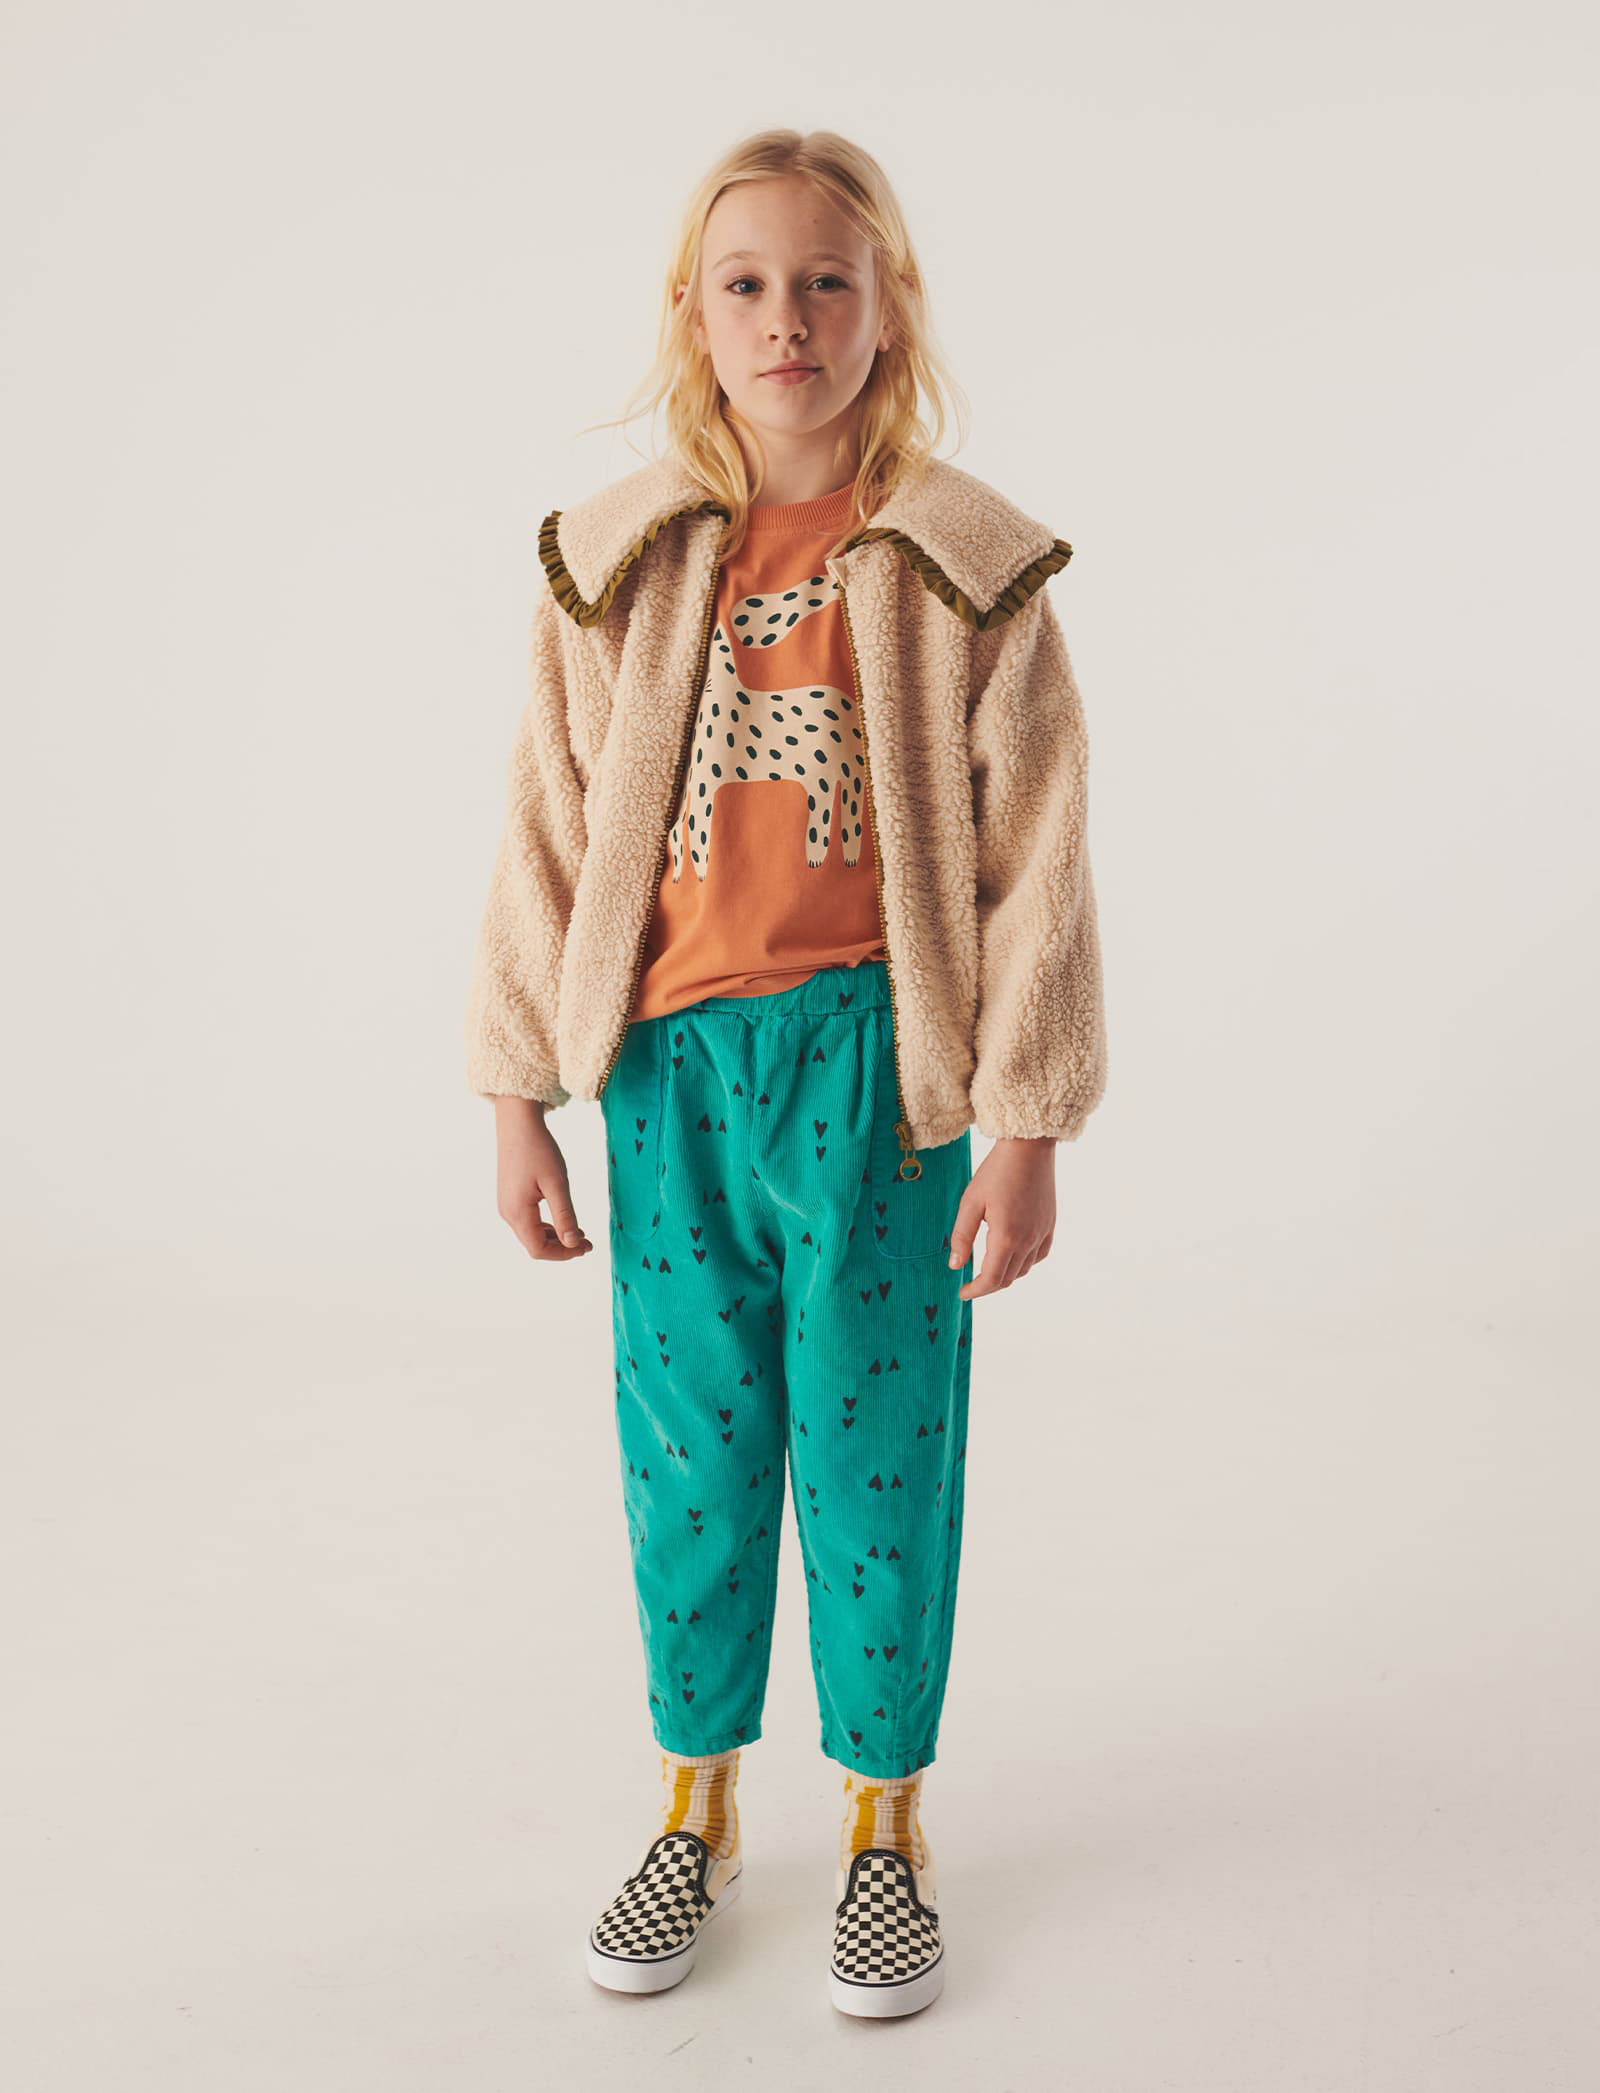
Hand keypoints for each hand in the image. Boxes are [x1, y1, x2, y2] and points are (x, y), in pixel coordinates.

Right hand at [492, 1097, 592, 1260]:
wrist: (517, 1123)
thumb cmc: (538, 1149)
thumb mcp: (557, 1183)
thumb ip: (565, 1215)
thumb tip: (572, 1244)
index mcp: (517, 1213)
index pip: (539, 1250)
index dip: (564, 1254)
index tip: (585, 1246)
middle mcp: (508, 1213)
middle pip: (534, 1245)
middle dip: (562, 1247)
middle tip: (587, 1242)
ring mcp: (507, 1205)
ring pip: (531, 1234)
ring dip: (555, 1237)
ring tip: (579, 1232)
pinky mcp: (510, 1196)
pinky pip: (528, 1220)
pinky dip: (547, 1225)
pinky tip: (563, 1218)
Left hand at [948, 1136, 1054, 1298]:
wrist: (1028, 1149)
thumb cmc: (995, 1172)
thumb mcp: (970, 1202)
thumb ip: (962, 1237)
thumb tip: (955, 1266)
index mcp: (1006, 1237)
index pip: (991, 1279)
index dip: (975, 1291)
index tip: (962, 1293)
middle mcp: (1028, 1241)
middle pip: (1007, 1278)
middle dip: (987, 1286)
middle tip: (970, 1285)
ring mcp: (1042, 1233)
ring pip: (1024, 1269)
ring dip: (1005, 1275)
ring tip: (988, 1270)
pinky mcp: (1049, 1225)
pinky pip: (1039, 1255)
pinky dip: (1024, 1263)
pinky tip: (1013, 1256)